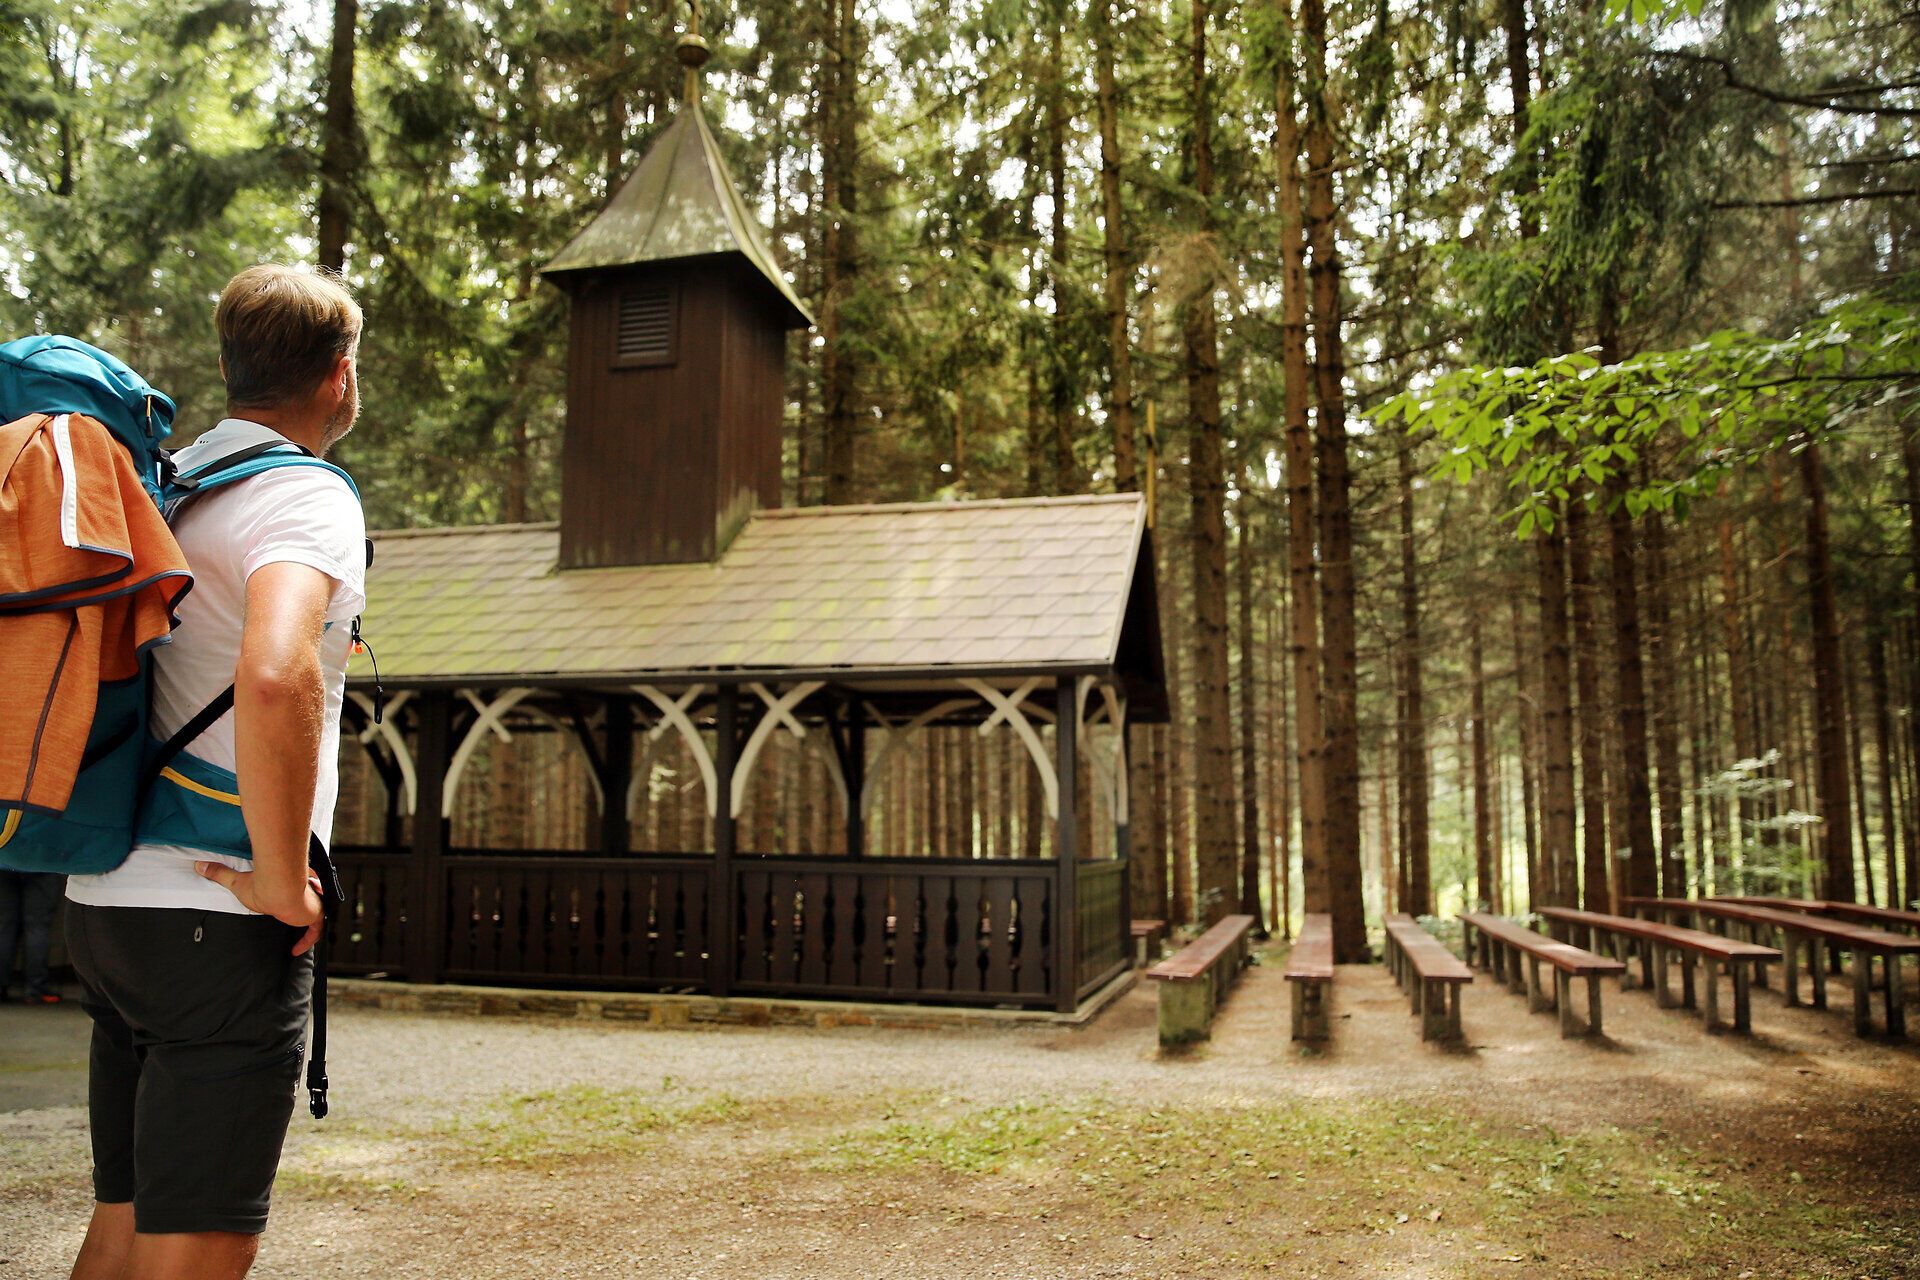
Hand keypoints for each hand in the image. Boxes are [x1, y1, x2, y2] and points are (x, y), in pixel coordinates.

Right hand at [194, 863, 325, 955]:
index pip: (295, 890)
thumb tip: (199, 865)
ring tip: (296, 940)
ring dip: (306, 926)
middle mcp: (303, 891)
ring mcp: (312, 902)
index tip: (287, 905)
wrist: (279, 887)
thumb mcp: (237, 881)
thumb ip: (220, 873)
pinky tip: (296, 950)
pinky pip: (316, 931)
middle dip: (303, 910)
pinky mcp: (315, 914)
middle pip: (308, 902)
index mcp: (288, 883)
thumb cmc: (261, 884)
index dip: (293, 897)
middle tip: (293, 920)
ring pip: (313, 915)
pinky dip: (307, 941)